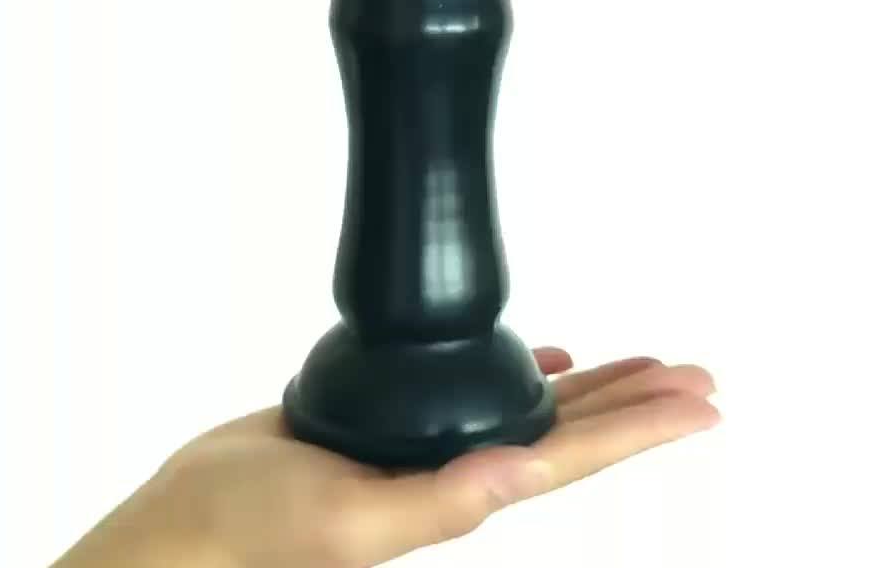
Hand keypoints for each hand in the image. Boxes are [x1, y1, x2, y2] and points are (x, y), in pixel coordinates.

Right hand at [52, 348, 718, 567]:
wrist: (191, 520)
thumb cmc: (255, 534)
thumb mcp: (350, 523)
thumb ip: (439, 502)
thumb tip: (520, 473)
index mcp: (461, 493)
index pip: (575, 459)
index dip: (644, 430)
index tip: (700, 404)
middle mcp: (457, 467)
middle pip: (574, 430)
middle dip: (639, 400)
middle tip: (696, 373)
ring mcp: (429, 441)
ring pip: (536, 404)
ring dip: (594, 385)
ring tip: (642, 363)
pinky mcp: (395, 417)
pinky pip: (477, 387)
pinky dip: (523, 372)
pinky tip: (549, 359)